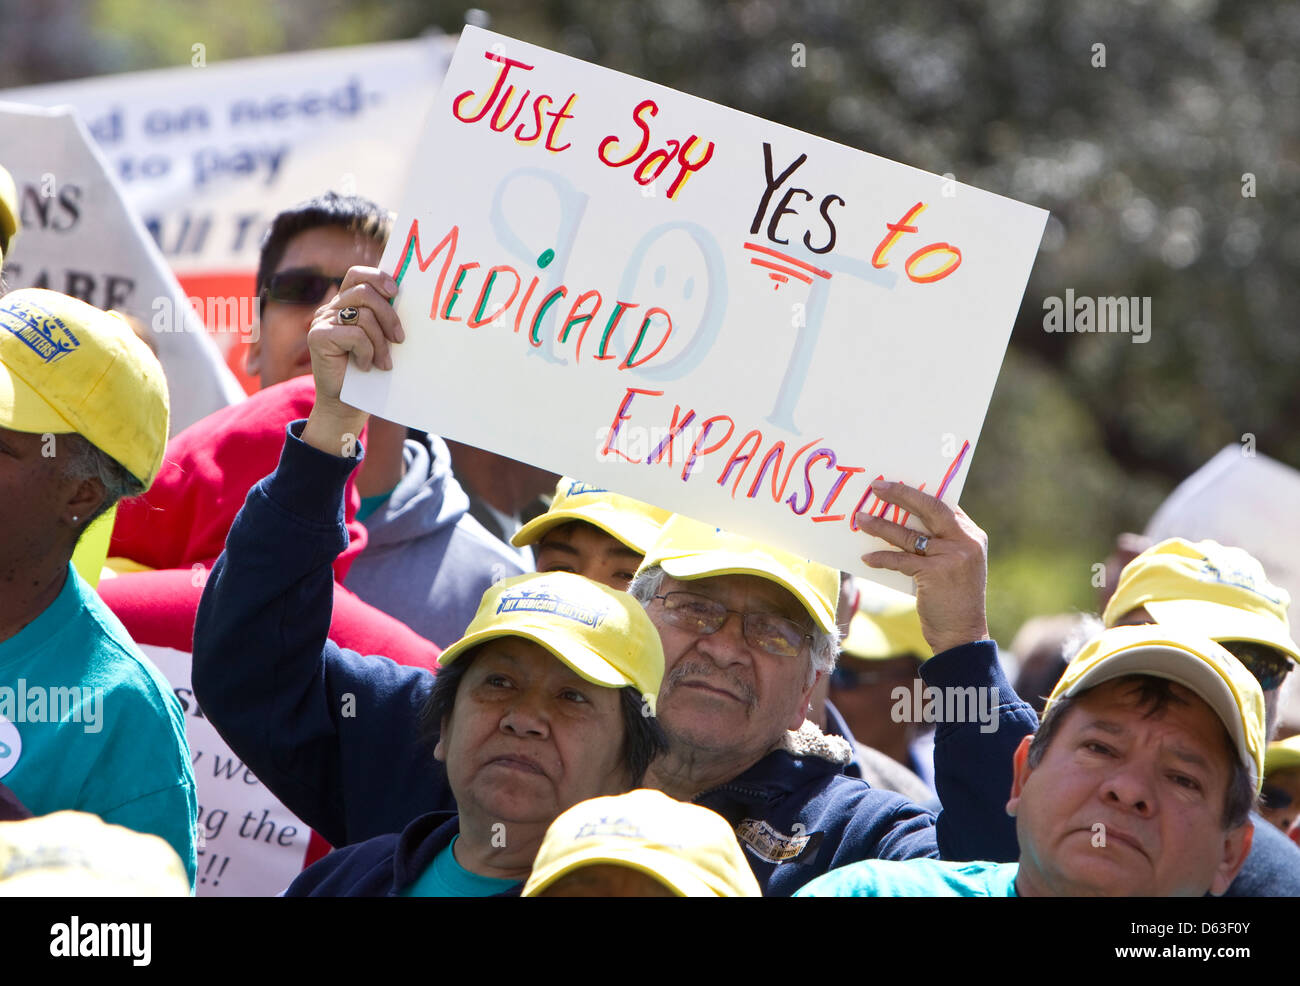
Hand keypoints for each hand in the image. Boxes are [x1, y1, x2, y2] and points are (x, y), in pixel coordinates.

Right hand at [302, 267, 404, 456]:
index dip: (378, 278)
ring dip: (380, 342)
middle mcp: (330, 309)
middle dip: (389, 316)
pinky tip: (364, 366)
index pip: (357, 275)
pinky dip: (366, 352)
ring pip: (364, 315)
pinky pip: (355, 334)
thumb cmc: (368, 372)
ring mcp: (322, 321)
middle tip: (400, 340)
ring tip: (383, 362)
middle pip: (365, 292)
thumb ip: (383, 317)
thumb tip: (404, 298)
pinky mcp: (318, 337)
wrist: (346, 404)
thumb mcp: (379, 339)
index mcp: (345, 304)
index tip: (396, 292)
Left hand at [855, 480, 988, 654]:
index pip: (944, 504)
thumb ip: (940, 543)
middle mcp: (965, 541)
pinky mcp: (934, 573)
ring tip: (860, 519)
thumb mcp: (955, 565)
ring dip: (880, 525)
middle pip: (929, 507)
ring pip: (909, 534)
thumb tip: (904, 521)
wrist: (962, 634)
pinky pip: (901, 560)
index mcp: (972, 535)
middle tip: (876, 486)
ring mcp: (951, 556)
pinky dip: (882, 558)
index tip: (895, 484)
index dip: (919, 492)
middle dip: (901, 494)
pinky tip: (866, 558)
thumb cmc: (954, 599)